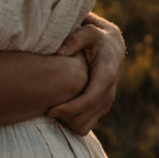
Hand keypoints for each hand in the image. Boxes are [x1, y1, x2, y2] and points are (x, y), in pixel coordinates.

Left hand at [48, 12, 124, 135]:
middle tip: (46, 107)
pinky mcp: (100, 109)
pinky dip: (70, 122)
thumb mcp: (88, 31)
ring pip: (84, 126)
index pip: (89, 100)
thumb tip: (60, 52)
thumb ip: (75, 39)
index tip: (50, 110)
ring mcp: (105, 103)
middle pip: (84, 117)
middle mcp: (108, 93)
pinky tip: (60, 108)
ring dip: (66, 121)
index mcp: (106, 75)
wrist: (112, 48)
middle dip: (64, 116)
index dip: (69, 108)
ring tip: (52, 108)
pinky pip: (84, 126)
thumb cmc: (96, 37)